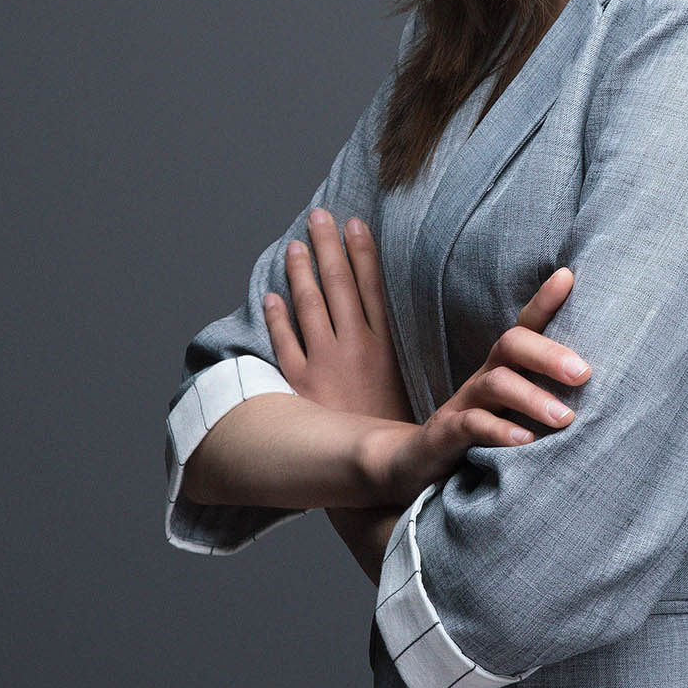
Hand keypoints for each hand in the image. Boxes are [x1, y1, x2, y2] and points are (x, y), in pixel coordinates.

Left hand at [263, 210, 412, 422]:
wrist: (376, 471)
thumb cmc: (400, 430)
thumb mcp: (417, 385)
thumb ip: (410, 354)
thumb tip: (413, 326)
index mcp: (386, 347)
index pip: (372, 287)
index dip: (363, 252)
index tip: (355, 223)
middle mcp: (354, 349)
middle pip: (339, 285)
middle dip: (329, 247)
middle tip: (319, 216)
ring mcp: (324, 365)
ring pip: (308, 306)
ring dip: (300, 273)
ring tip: (294, 246)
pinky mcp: (300, 385)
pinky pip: (284, 343)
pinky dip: (276, 318)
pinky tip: (270, 297)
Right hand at [348, 265, 590, 513]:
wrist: (420, 464)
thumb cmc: (485, 435)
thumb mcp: (518, 411)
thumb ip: (551, 397)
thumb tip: (610, 392)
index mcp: (505, 367)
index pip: (526, 325)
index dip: (544, 301)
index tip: (568, 276)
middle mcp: (485, 377)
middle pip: (512, 344)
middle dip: (549, 354)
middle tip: (584, 373)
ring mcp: (464, 403)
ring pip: (496, 384)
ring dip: (533, 398)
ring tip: (565, 418)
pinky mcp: (447, 434)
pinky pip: (472, 425)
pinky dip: (500, 431)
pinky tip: (526, 441)